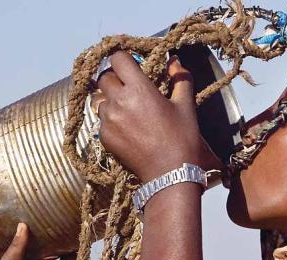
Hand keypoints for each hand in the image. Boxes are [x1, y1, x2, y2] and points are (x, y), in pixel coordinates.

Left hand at [95, 52, 216, 180]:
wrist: (170, 173)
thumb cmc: (182, 138)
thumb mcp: (185, 105)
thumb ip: (180, 78)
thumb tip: (174, 60)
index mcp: (139, 89)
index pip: (117, 59)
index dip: (124, 60)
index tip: (132, 66)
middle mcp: (119, 101)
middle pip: (104, 77)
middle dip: (116, 79)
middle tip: (130, 88)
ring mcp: (108, 120)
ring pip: (100, 99)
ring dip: (111, 99)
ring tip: (128, 110)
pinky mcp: (104, 137)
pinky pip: (101, 120)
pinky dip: (110, 120)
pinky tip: (127, 128)